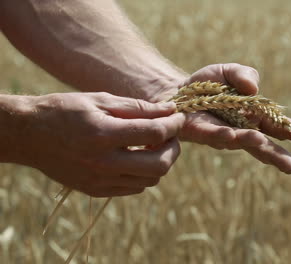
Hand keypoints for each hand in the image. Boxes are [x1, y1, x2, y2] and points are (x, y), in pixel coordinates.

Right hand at [17, 92, 184, 196]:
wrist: (29, 136)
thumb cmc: (64, 111)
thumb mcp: (100, 100)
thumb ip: (138, 108)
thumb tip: (169, 111)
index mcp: (103, 134)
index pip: (155, 133)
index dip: (174, 124)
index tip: (178, 117)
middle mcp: (103, 162)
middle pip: (160, 165)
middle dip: (174, 148)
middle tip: (170, 134)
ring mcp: (100, 180)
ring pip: (151, 180)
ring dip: (161, 162)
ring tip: (153, 145)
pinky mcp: (97, 190)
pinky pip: (135, 188)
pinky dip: (144, 173)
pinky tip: (137, 157)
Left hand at [152, 63, 290, 173]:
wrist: (175, 90)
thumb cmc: (207, 85)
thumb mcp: (228, 72)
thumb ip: (244, 74)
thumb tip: (253, 88)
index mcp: (251, 115)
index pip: (273, 124)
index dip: (287, 129)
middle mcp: (239, 129)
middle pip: (261, 143)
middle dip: (275, 154)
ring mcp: (220, 134)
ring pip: (237, 141)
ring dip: (248, 141)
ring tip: (261, 141)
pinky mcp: (199, 133)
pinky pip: (212, 134)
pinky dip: (221, 135)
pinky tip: (230, 135)